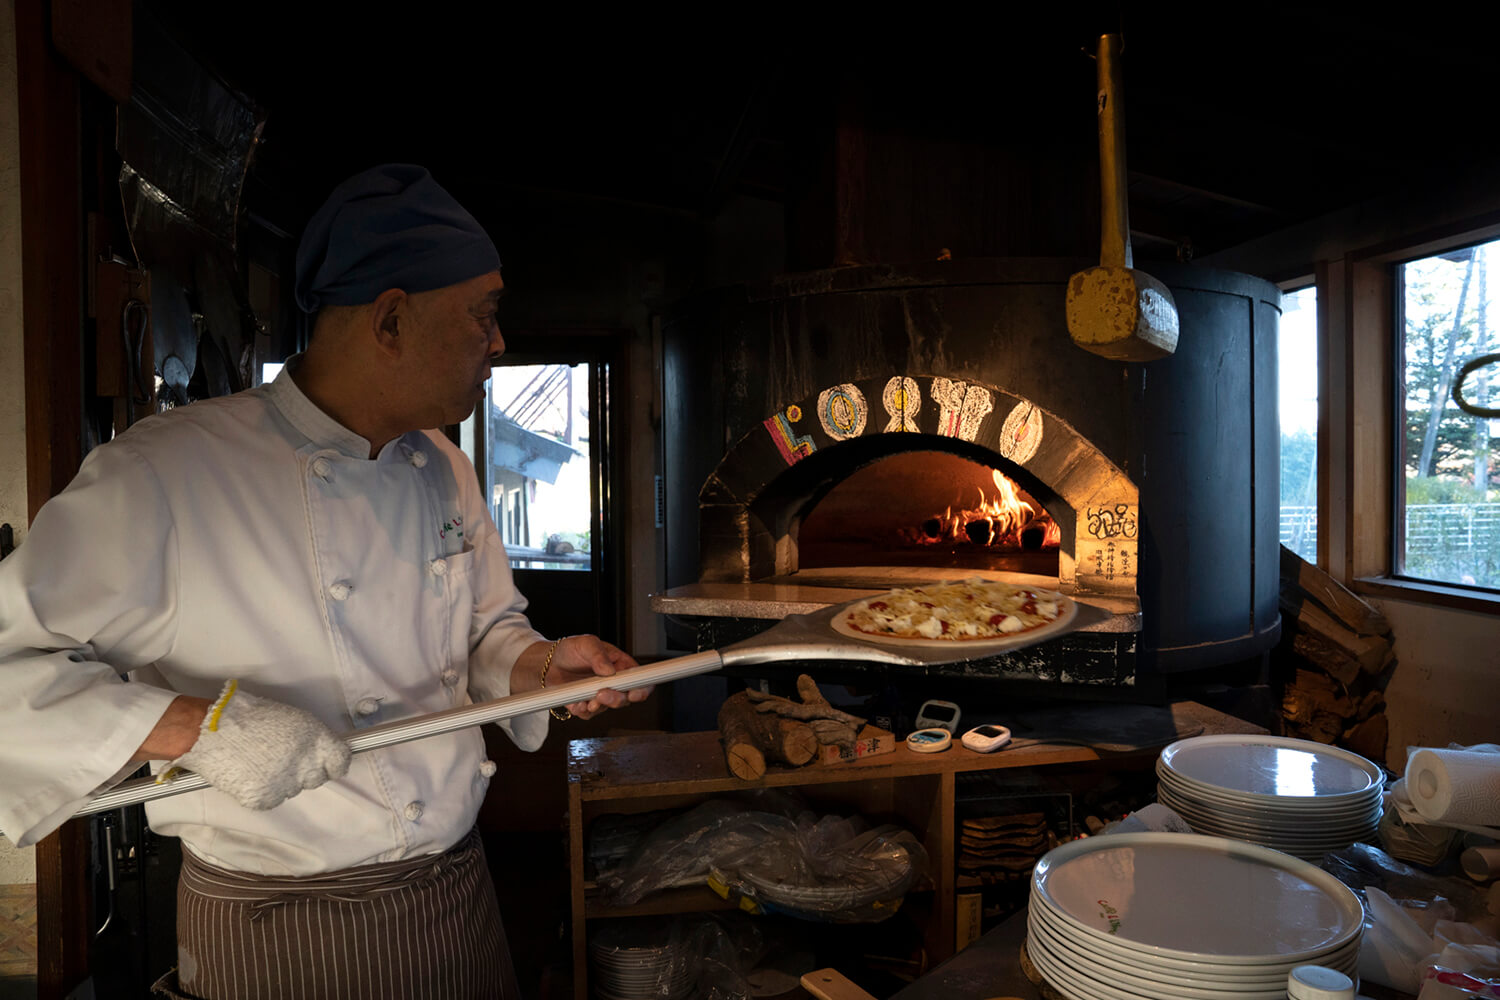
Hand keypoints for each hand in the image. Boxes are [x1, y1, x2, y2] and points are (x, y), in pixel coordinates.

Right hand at [172, 681, 350, 809]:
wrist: (211, 730)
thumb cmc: (248, 717)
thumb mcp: (291, 718)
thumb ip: (311, 738)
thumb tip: (321, 751)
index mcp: (315, 739)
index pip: (340, 761)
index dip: (335, 763)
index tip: (330, 765)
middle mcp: (305, 764)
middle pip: (317, 777)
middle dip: (305, 771)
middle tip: (283, 759)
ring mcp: (286, 784)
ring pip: (293, 789)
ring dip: (282, 780)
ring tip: (259, 762)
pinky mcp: (265, 799)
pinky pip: (272, 799)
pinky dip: (263, 790)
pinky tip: (249, 773)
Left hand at [543, 635, 652, 720]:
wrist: (548, 663)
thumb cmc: (571, 650)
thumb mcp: (586, 644)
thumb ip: (599, 655)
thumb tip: (609, 670)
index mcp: (620, 666)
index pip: (640, 679)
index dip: (643, 689)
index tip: (635, 693)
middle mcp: (613, 683)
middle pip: (625, 698)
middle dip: (616, 699)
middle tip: (602, 694)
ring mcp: (600, 696)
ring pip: (607, 708)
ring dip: (598, 706)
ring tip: (587, 700)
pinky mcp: (585, 705)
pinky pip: (588, 714)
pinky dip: (582, 710)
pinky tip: (576, 703)